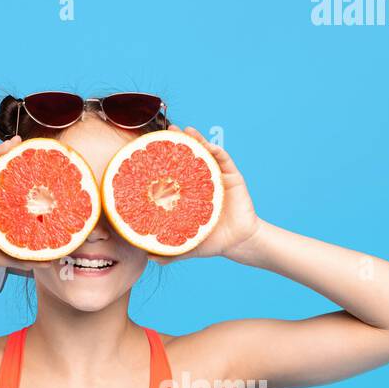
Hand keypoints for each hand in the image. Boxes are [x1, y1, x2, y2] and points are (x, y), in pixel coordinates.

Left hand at [148, 125, 262, 264]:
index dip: (164, 157)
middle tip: (167, 130)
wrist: (238, 244)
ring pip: (206, 152)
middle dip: (179, 141)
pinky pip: (224, 160)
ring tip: (186, 130)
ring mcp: (217, 176)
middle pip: (189, 155)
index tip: (150, 146)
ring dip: (197, 139)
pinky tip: (208, 146)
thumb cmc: (211, 240)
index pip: (174, 170)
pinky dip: (216, 151)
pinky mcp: (232, 177)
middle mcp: (200, 179)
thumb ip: (169, 251)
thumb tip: (149, 257)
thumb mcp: (187, 245)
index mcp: (187, 191)